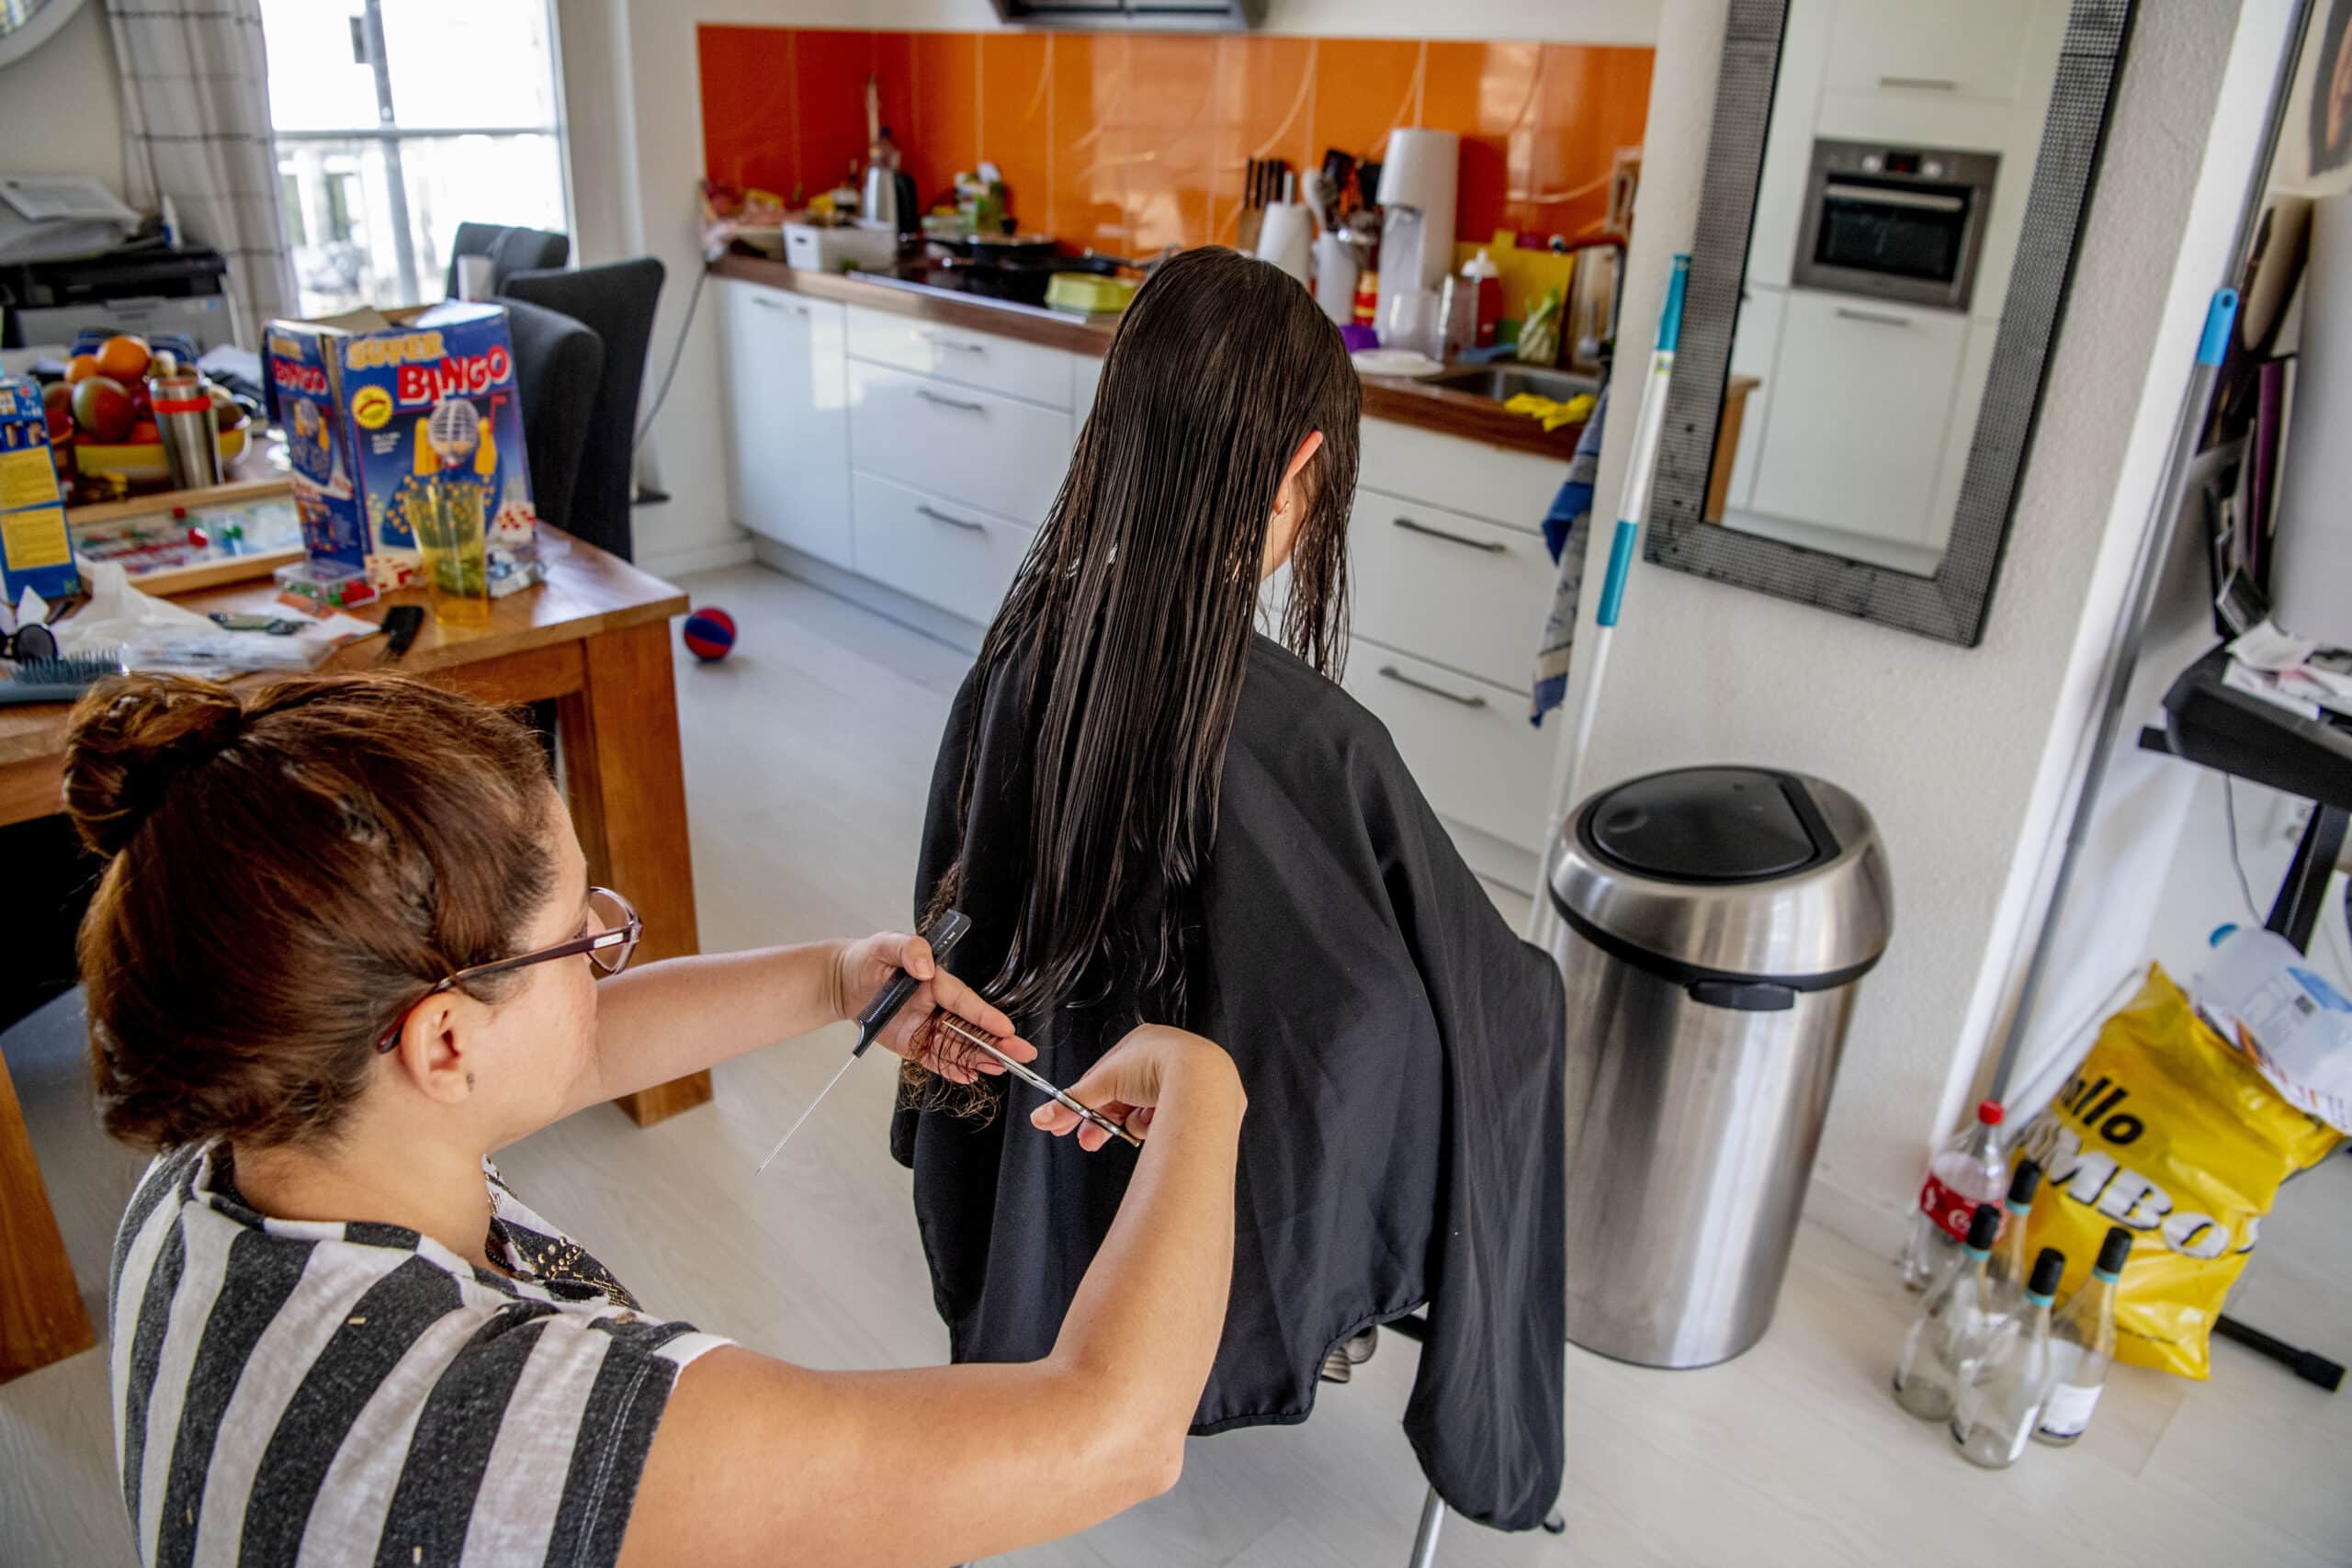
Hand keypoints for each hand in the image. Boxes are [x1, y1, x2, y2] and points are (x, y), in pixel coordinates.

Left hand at [832, 932, 1037, 1083]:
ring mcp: (926, 1027)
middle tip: (1021, 1054)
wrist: (844, 982)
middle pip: (970, 1026)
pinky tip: (970, 1076)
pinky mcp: (913, 1044)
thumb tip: (925, 966)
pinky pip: (935, 1059)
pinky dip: (952, 1068)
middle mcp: (936, 1006)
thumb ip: (908, 949)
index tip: (1005, 1028)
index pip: (963, 1000)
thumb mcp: (885, 944)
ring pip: (957, 1045)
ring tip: (1001, 1069)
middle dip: (997, 1041)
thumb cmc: (867, 959)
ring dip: (980, 1057)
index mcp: (935, 982)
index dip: (984, 1016)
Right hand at [1031, 1023, 1237, 1151]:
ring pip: (1145, 1109)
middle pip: (1124, 1096)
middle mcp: (1166, 1056)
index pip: (1104, 1076)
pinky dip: (1158, 1125)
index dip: (1083, 1102)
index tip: (1067, 1125)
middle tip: (1088, 1141)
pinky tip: (1158, 1126)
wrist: (1202, 1081)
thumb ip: (1072, 1102)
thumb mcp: (1105, 1082)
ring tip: (1136, 1129)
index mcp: (1143, 1041)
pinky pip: (1168, 1118)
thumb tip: (1042, 1117)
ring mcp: (1186, 1080)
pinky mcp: (1201, 1101)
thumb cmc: (1159, 1066)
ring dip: (1134, 1123)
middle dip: (1104, 1121)